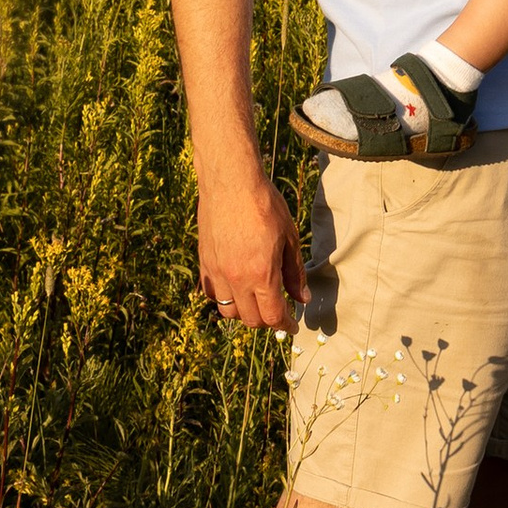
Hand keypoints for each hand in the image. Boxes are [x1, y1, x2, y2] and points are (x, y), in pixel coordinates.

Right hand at [197, 159, 306, 331]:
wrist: (231, 182)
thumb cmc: (264, 205)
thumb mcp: (289, 237)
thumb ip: (295, 272)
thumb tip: (302, 298)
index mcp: (261, 274)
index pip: (273, 316)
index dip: (285, 325)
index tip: (292, 325)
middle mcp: (236, 278)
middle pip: (250, 319)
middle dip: (267, 320)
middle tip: (278, 310)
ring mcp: (217, 272)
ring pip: (228, 311)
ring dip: (244, 312)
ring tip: (256, 299)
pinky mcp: (204, 262)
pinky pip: (212, 293)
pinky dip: (224, 297)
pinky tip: (235, 285)